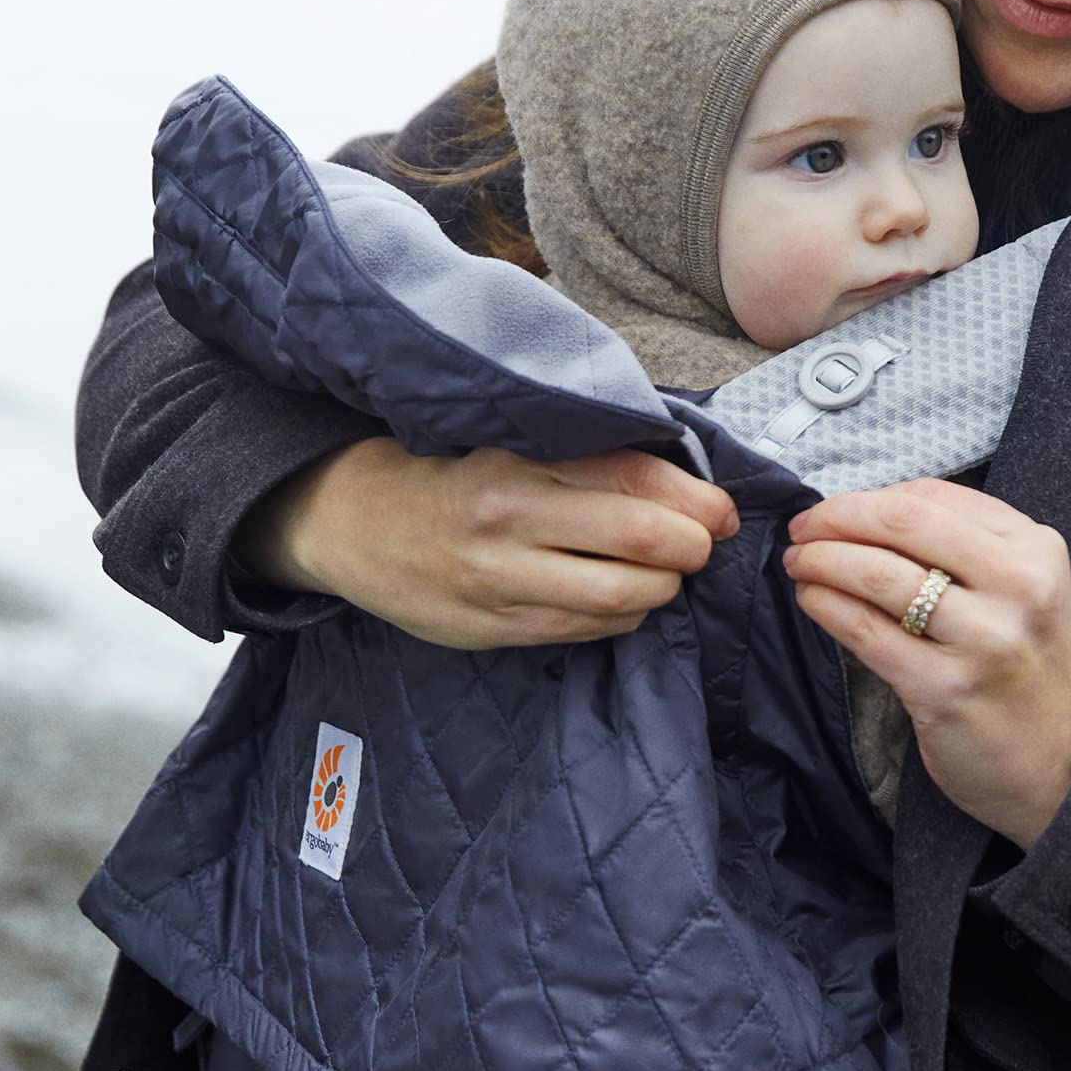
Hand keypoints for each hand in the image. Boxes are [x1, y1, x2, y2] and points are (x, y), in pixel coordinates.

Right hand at [235, 437, 738, 648]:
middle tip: (700, 545)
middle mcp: (510, 519)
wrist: (350, 522)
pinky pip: (588, 630)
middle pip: (642, 539)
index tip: (721, 510)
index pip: (634, 478)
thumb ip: (587, 455)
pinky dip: (624, 617)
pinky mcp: (495, 627)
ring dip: (662, 588)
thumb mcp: (508, 441)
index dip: (697, 499)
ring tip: (662, 574)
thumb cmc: (446, 471)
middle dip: (691, 546)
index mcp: (518, 460)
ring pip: (622, 596)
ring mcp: (501, 581)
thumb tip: (687, 480)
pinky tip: (622, 600)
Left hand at [783, 478, 1070, 848]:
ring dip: (822, 560)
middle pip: (903, 523)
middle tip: (802, 528)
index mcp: (1036, 549)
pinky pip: (866, 632)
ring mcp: (984, 640)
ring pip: (879, 574)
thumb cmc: (1024, 668)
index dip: (868, 498)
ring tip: (799, 562)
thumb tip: (868, 511)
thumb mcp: (1022, 590)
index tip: (835, 511)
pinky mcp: (945, 689)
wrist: (1057, 764)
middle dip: (837, 518)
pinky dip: (827, 606)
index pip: (933, 498)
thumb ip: (963, 545)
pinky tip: (811, 600)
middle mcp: (1018, 586)